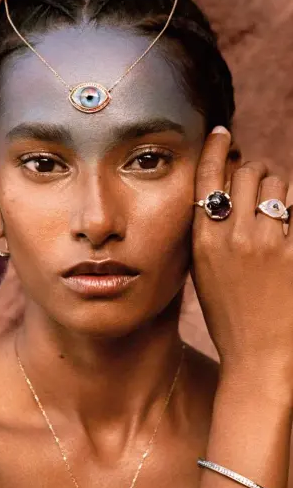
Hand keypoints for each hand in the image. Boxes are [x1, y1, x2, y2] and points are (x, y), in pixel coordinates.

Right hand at [191, 126, 292, 395]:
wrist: (259, 355)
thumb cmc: (230, 315)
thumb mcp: (205, 271)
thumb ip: (211, 231)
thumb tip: (226, 193)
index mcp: (203, 240)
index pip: (207, 177)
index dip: (217, 148)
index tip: (223, 132)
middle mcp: (231, 236)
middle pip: (247, 172)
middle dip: (255, 170)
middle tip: (258, 181)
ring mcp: (266, 244)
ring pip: (277, 185)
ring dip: (278, 188)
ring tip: (276, 207)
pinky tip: (288, 220)